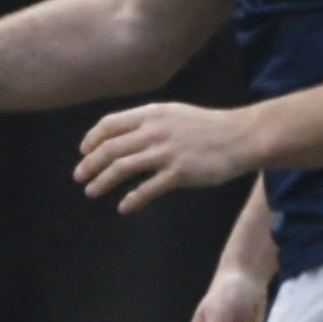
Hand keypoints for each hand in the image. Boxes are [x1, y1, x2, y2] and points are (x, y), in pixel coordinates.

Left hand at [77, 100, 256, 212]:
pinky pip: (148, 189)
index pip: (110, 125)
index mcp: (152, 114)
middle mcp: (155, 131)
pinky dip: (132, 199)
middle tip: (80, 176)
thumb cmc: (209, 128)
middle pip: (110, 148)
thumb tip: (125, 135)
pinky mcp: (179, 173)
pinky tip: (124, 207)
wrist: (242, 137)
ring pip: (122, 168)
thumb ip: (150, 122)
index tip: (84, 152)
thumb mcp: (175, 114)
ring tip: (92, 191)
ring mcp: (166, 152)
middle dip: (90, 164)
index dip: (92, 139)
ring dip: (102, 181)